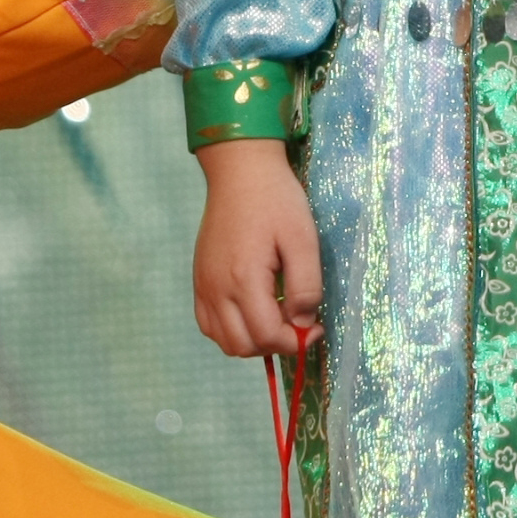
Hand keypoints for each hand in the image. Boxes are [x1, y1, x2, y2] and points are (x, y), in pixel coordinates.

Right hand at [192, 137, 322, 357]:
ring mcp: (204, 286)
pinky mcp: (199, 280)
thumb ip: (306, 287)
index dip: (296, 342)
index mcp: (244, 278)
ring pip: (224, 341)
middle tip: (298, 324)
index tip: (316, 327)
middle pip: (243, 346)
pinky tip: (252, 313)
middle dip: (275, 345)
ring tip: (277, 319)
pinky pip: (208, 324)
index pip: (267, 336)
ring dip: (253, 342)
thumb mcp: (303, 239)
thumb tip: (304, 323)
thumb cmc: (276, 200)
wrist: (240, 171)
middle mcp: (217, 288)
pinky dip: (231, 331)